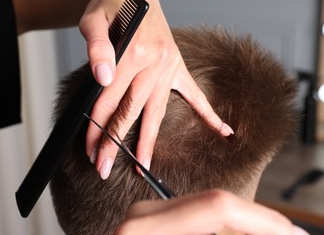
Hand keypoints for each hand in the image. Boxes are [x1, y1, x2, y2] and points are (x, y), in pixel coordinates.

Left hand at [12, 0, 232, 179]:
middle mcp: (156, 62)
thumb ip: (97, 49)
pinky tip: (223, 131)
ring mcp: (170, 67)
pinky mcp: (178, 67)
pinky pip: (195, 94)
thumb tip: (101, 78)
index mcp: (134, 51)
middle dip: (114, 143)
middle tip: (103, 168)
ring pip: (157, 111)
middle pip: (131, 111)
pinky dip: (209, 114)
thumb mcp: (93, 21)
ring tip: (143, 166)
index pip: (109, 98)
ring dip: (148, 141)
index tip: (89, 149)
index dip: (96, 126)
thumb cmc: (110, 7)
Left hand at [115, 189, 307, 234]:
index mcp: (146, 227)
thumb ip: (219, 232)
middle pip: (217, 204)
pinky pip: (195, 217)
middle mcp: (144, 213)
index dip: (262, 220)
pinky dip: (218, 227)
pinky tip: (231, 230)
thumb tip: (268, 231)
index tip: (291, 233)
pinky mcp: (150, 218)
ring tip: (260, 233)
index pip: (217, 206)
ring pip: (209, 209)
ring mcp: (145, 213)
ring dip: (238, 225)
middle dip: (255, 222)